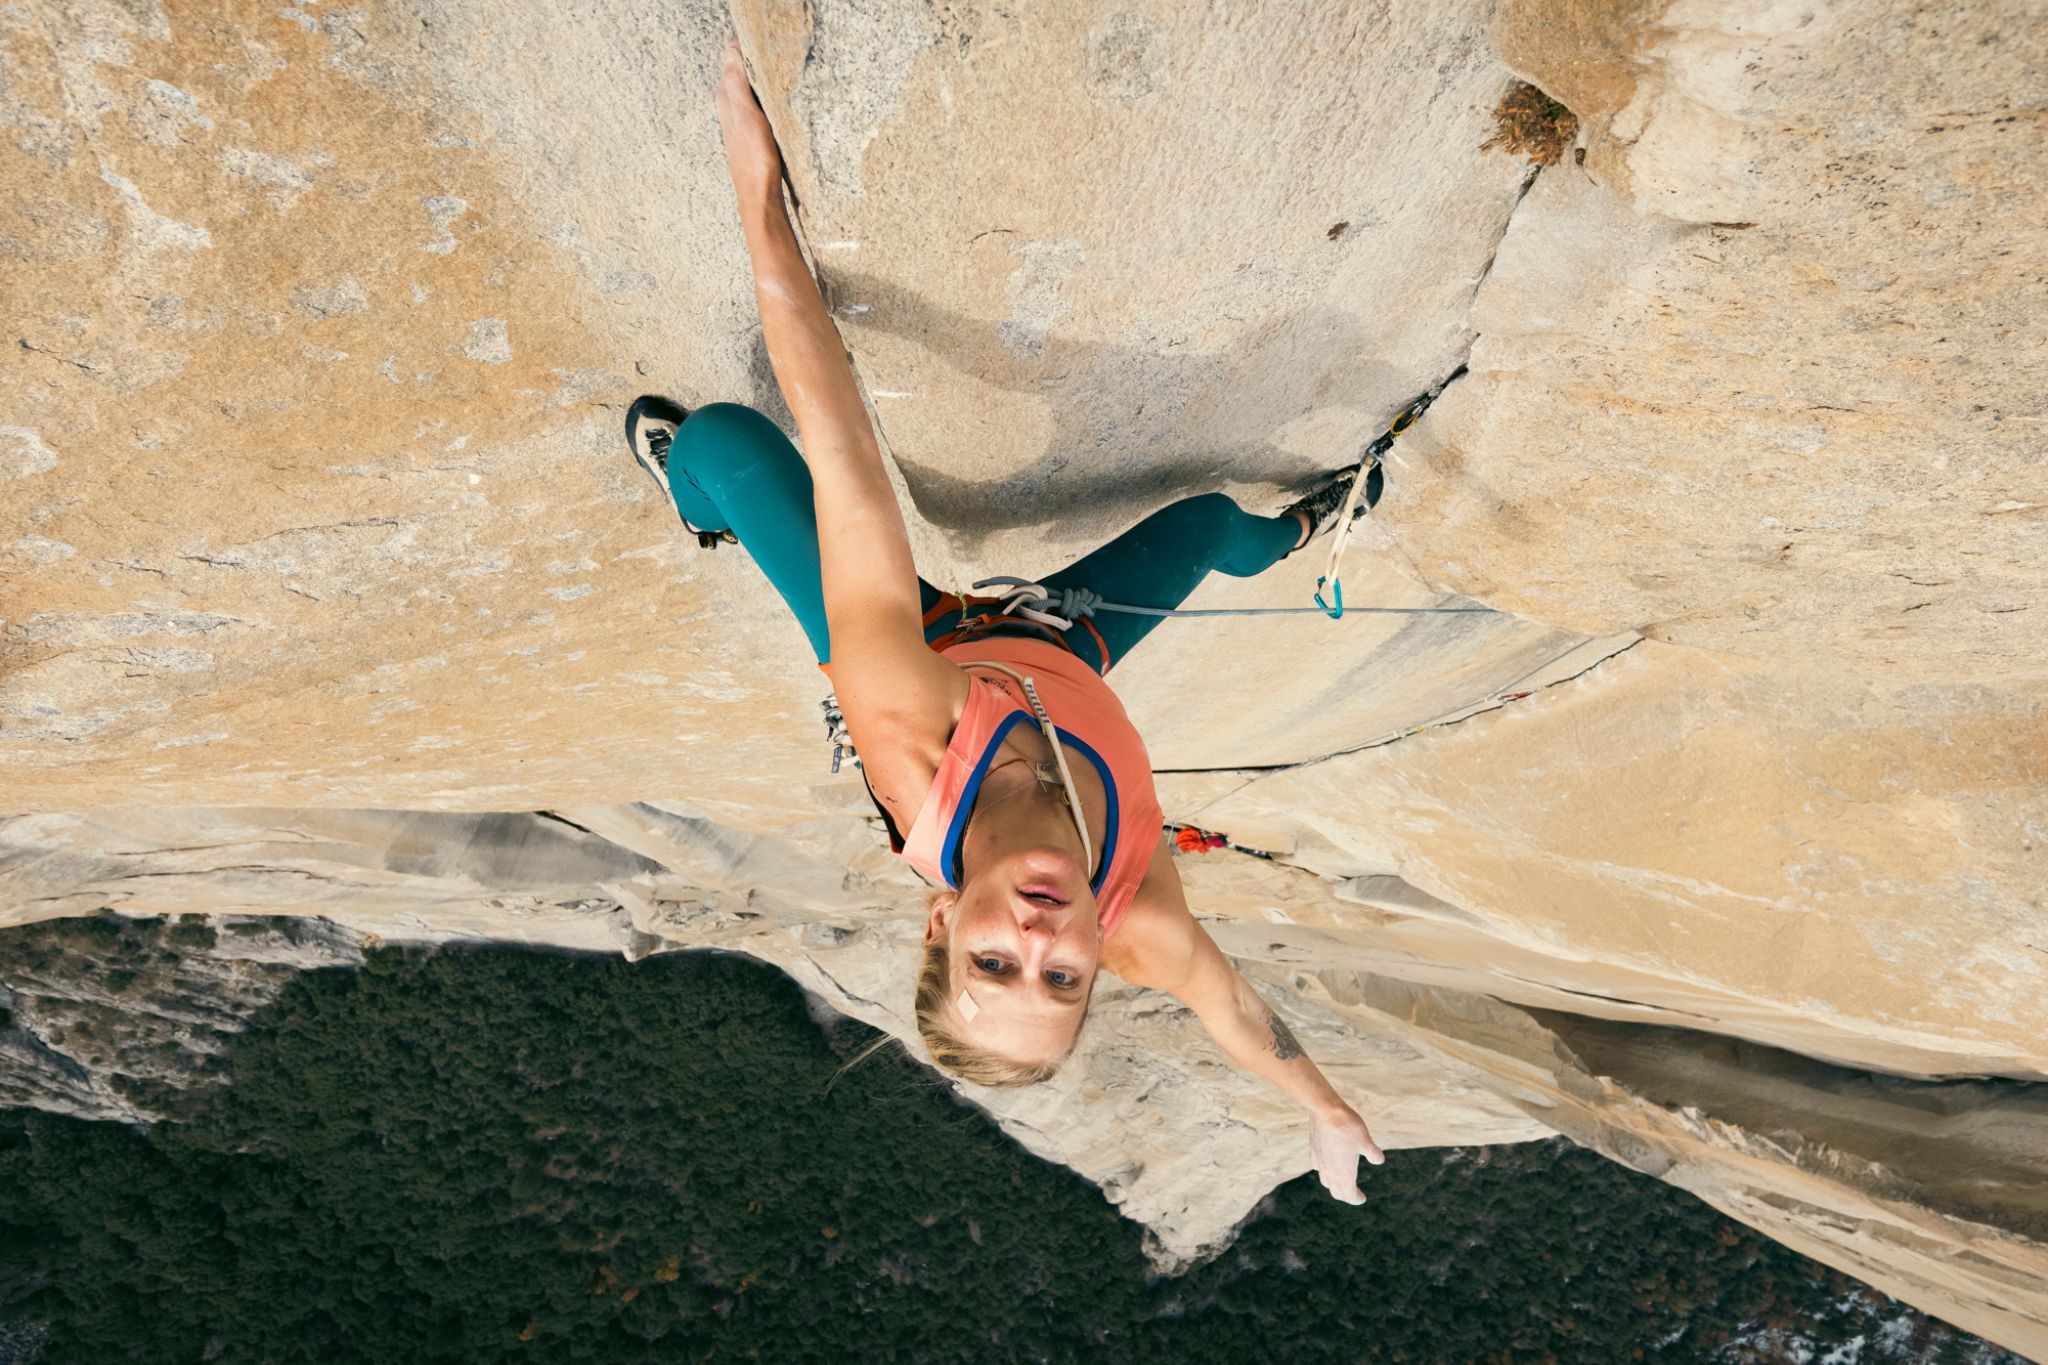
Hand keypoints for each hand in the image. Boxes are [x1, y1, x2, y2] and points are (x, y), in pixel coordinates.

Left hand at [714, 37, 784, 202]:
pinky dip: (763, 97)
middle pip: (737, 73)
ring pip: (746, 89)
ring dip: (757, 78)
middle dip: (750, 60)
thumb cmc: (754, 159)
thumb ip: (737, 85)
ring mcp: (740, 122)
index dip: (743, 48)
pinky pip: (755, 105)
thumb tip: (732, 53)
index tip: (758, 42)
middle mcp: (730, 109)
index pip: (731, 61)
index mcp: (726, 100)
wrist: (760, 196)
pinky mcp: (751, 134)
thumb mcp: (746, 116)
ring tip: (773, 70)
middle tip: (768, 52)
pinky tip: (774, 101)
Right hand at [1309, 1103, 1385, 1204]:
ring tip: (1341, 1181)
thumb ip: (1373, 1154)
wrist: (1325, 1111)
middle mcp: (1330, 1171)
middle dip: (1345, 1195)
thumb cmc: (1348, 1127)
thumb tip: (1379, 1161)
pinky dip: (1324, 1170)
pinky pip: (1318, 1167)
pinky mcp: (1313, 1150)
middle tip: (1353, 1193)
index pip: (1349, 1195)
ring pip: (1326, 1181)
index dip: (1356, 1199)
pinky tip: (1328, 1163)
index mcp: (1344, 1173)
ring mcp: (1320, 1161)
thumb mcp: (1366, 1141)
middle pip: (1336, 1191)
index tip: (1362, 1198)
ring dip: (1334, 1185)